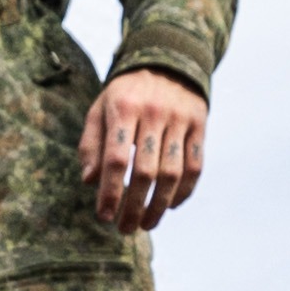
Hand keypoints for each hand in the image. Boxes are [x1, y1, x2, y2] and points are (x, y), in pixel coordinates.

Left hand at [83, 69, 209, 231]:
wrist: (166, 61)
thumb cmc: (125, 95)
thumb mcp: (99, 110)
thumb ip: (91, 144)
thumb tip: (90, 181)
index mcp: (123, 108)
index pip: (116, 159)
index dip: (110, 191)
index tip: (104, 216)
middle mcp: (153, 113)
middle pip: (145, 171)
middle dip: (134, 206)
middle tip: (125, 229)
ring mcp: (180, 119)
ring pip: (172, 172)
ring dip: (159, 205)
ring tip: (146, 224)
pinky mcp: (200, 124)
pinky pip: (195, 165)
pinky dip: (184, 191)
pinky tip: (171, 206)